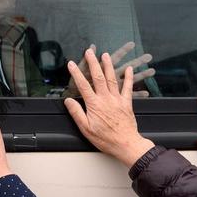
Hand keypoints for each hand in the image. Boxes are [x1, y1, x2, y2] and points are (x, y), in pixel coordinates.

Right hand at [64, 49, 154, 167]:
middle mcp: (106, 99)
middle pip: (98, 77)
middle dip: (93, 63)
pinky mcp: (126, 103)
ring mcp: (117, 100)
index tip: (71, 64)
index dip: (76, 73)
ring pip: (112, 79)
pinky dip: (128, 77)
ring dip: (108, 65)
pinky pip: (128, 88)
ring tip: (105, 55)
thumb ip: (76, 113)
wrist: (126, 144)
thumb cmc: (105, 138)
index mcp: (94, 105)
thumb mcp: (86, 129)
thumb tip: (68, 101)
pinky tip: (128, 68)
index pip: (83, 85)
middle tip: (89, 52)